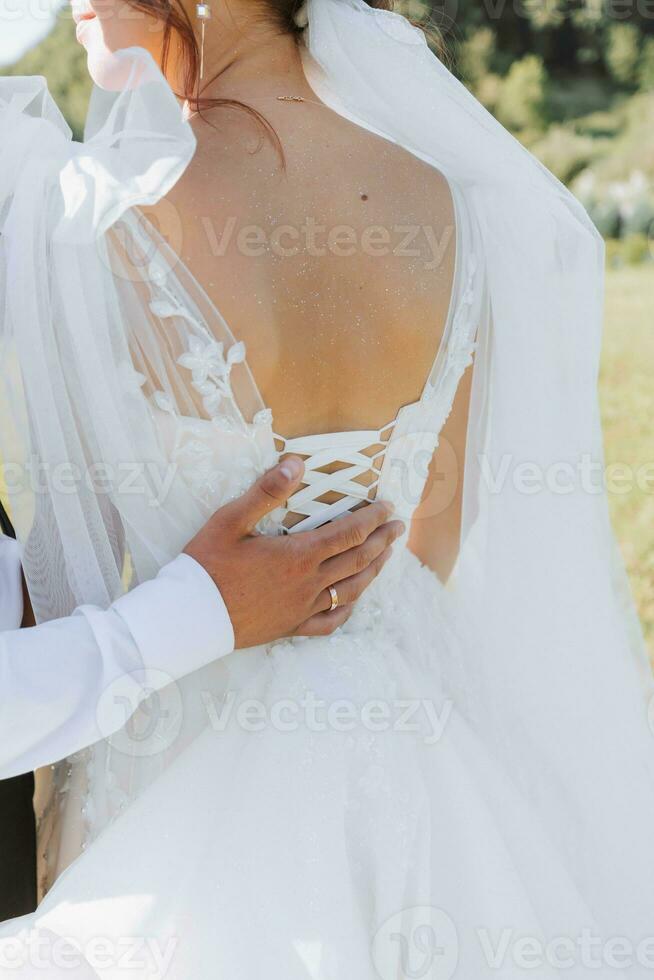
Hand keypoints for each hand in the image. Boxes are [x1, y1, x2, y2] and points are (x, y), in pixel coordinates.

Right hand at [184, 456, 404, 648]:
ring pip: (352, 589)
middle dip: (382, 541)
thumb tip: (296, 464)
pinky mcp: (292, 627)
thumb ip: (265, 492)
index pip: (349, 532)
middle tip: (398, 527)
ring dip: (374, 570)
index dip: (373, 519)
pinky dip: (348, 608)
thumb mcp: (230, 520)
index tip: (388, 507)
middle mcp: (308, 583)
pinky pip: (331, 621)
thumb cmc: (206, 565)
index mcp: (297, 554)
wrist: (188, 617)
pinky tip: (354, 600)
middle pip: (358, 559)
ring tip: (387, 556)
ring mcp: (302, 608)